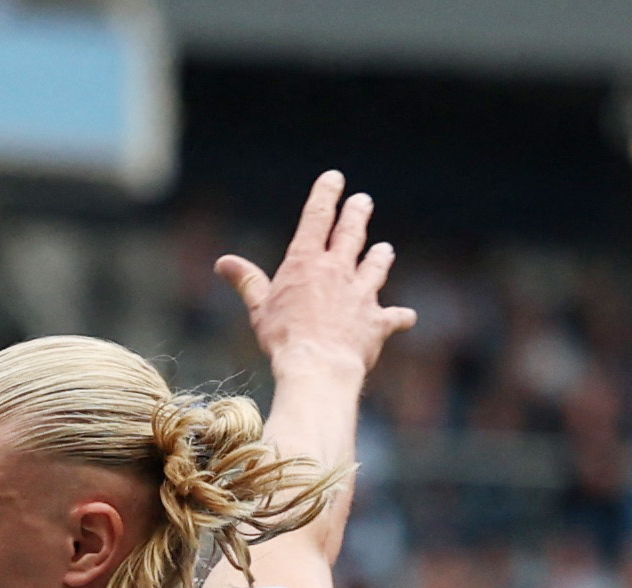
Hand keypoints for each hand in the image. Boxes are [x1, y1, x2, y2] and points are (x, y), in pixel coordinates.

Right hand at [215, 172, 409, 388]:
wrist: (319, 366)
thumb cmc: (284, 338)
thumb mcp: (260, 308)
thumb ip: (248, 281)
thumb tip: (224, 262)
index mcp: (306, 262)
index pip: (317, 217)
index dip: (326, 194)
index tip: (334, 178)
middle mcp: (338, 271)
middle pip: (351, 234)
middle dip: (357, 214)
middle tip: (363, 202)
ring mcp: (361, 294)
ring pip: (376, 266)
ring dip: (381, 257)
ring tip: (385, 249)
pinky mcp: (377, 321)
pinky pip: (394, 317)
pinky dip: (400, 318)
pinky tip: (407, 318)